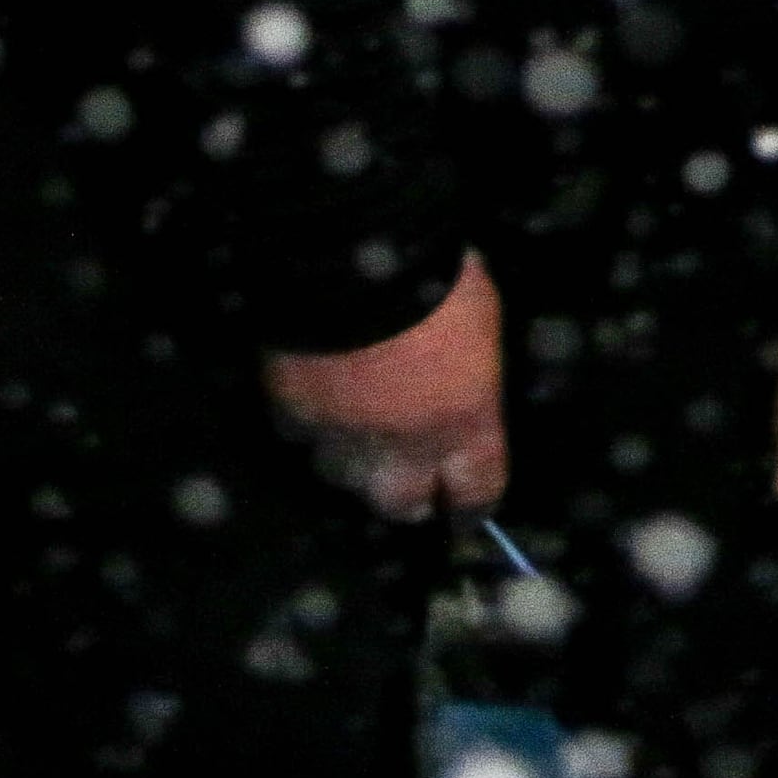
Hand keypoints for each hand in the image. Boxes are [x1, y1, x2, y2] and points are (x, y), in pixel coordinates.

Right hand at [265, 253, 507, 520]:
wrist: (356, 261)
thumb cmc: (438, 279)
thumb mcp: (482, 323)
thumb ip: (470, 370)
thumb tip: (462, 380)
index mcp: (464, 420)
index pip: (477, 486)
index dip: (472, 505)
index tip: (469, 517)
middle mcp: (403, 444)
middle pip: (401, 503)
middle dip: (409, 501)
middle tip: (412, 492)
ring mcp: (342, 435)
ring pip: (344, 476)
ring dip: (357, 463)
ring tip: (362, 440)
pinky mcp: (294, 415)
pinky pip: (303, 436)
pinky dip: (312, 425)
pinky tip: (320, 404)